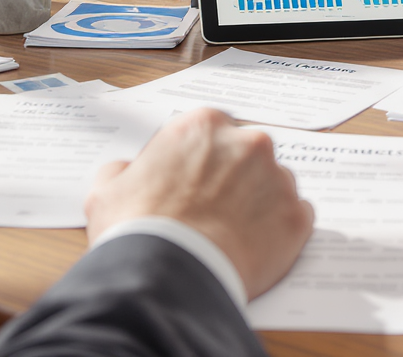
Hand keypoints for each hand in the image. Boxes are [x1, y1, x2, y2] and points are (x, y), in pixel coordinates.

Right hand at [84, 109, 313, 299]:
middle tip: (213, 210)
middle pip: (248, 154)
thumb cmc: (137, 232)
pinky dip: (279, 230)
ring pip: (275, 184)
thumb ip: (123, 170)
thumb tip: (127, 171)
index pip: (212, 133)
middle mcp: (248, 143)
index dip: (201, 161)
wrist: (168, 278)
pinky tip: (254, 247)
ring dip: (259, 203)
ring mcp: (278, 179)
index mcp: (203, 125)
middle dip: (235, 178)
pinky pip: (295, 216)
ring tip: (232, 234)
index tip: (194, 182)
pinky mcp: (297, 217)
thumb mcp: (105, 191)